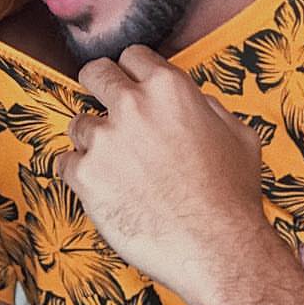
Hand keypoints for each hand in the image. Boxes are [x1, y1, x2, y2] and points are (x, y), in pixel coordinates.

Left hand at [54, 45, 268, 304]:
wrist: (217, 248)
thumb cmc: (233, 196)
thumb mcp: (238, 134)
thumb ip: (208, 108)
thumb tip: (193, 101)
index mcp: (170, 88)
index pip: (133, 56)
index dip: (133, 71)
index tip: (131, 83)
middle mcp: (132, 105)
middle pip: (94, 73)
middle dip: (98, 86)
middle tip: (105, 107)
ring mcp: (104, 140)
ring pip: (77, 123)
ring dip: (91, 139)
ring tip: (114, 164)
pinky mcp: (85, 176)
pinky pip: (65, 163)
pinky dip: (79, 174)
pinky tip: (103, 188)